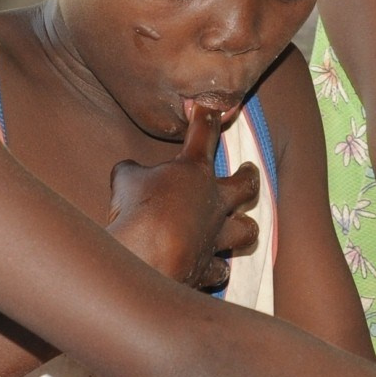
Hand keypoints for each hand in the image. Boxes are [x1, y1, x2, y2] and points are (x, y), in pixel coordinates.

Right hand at [108, 103, 259, 288]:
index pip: (203, 134)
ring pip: (247, 231)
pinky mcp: (207, 267)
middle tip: (249, 171)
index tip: (208, 106)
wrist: (148, 255)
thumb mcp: (125, 180)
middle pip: (245, 184)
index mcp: (194, 170)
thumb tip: (129, 169)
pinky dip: (214, 269)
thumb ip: (132, 172)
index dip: (206, 117)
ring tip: (243, 227)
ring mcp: (215, 235)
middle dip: (249, 177)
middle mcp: (213, 201)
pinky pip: (219, 270)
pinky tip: (211, 270)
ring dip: (245, 228)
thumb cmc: (139, 209)